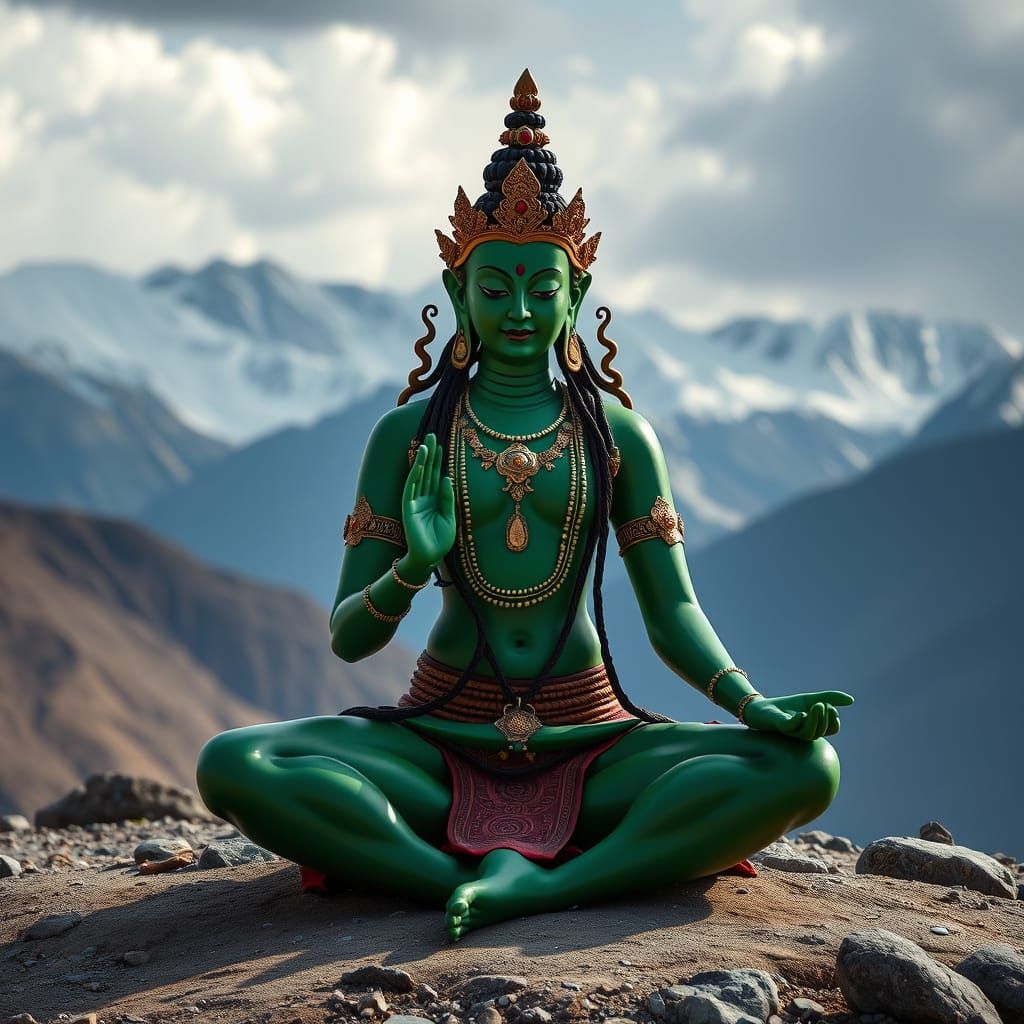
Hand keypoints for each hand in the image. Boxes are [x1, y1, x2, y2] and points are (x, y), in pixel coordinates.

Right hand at [402, 433, 455, 570]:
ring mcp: (415, 501)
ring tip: (426, 444)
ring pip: (419, 476)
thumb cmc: (440, 540)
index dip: (439, 460)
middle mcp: (424, 497)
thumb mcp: (450, 517)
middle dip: (430, 454)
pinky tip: (420, 463)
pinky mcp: (408, 507)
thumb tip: (447, 477)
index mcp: (435, 500)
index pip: (437, 475)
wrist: (429, 558)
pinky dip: (415, 474)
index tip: (442, 444)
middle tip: (432, 435)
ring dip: (422, 460)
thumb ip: (448, 498)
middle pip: (428, 471)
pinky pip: (412, 487)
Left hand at [740, 691, 853, 740]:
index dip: (834, 721)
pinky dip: (798, 721)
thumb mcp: (809, 699)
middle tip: (821, 704)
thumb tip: (852, 700)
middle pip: (821, 731)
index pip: (831, 730)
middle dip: (825, 718)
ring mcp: (791, 731)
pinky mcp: (778, 725)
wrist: (761, 708)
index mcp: (813, 728)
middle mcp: (803, 732)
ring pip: (808, 733)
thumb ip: (830, 698)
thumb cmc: (786, 707)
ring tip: (816, 705)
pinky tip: (801, 714)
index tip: (832, 710)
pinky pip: (790, 727)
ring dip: (815, 719)